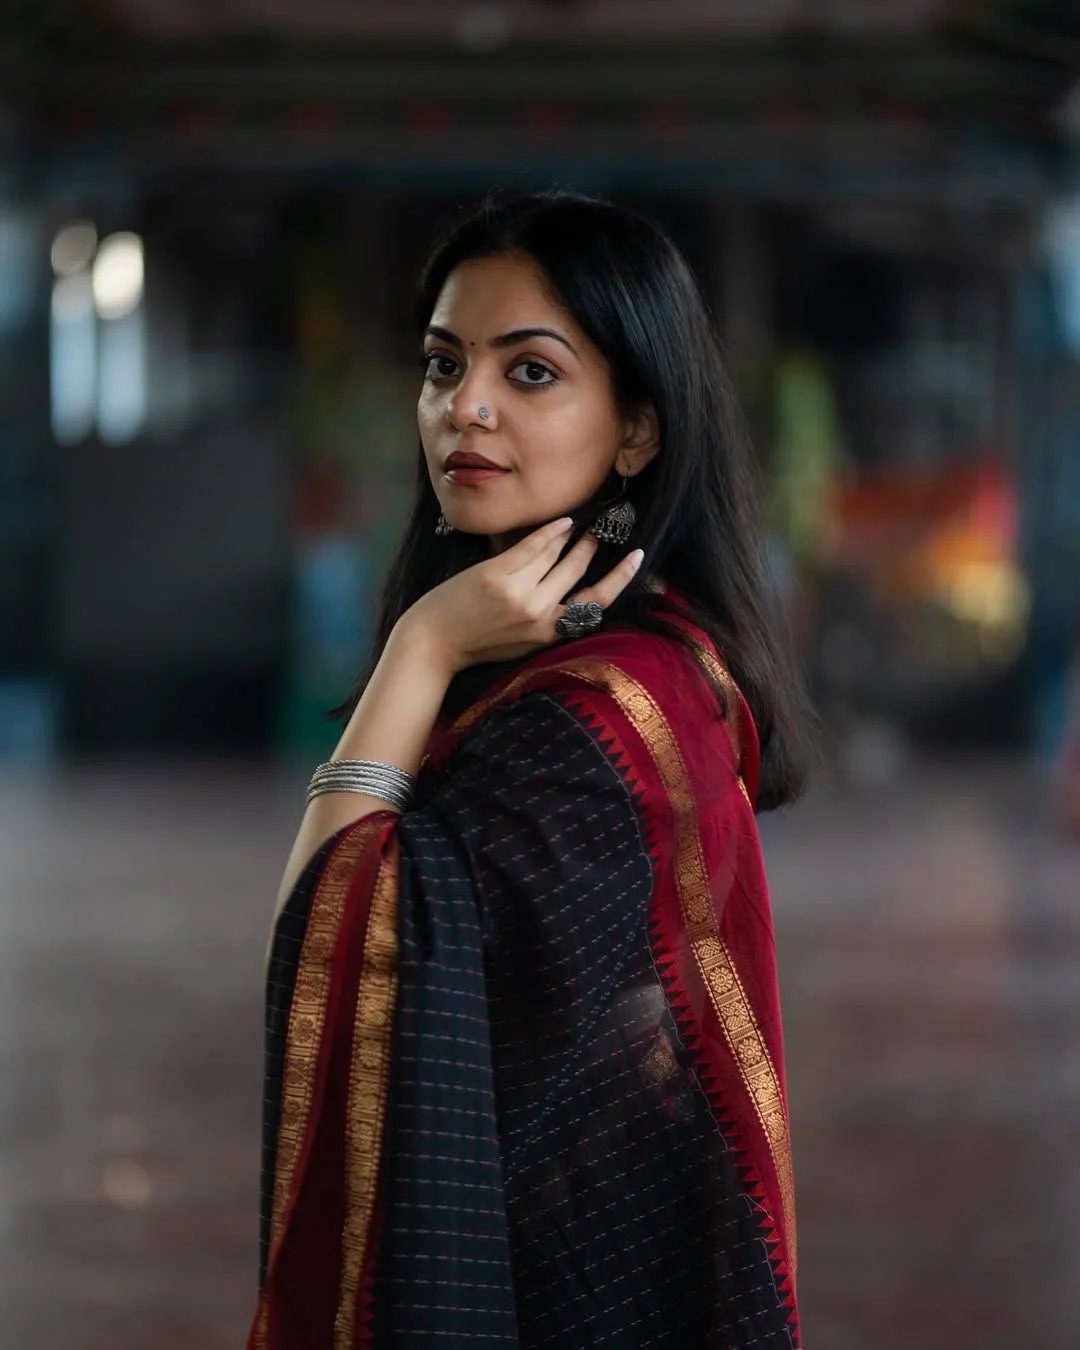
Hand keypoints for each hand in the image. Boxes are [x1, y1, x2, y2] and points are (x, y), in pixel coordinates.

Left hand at [399, 517, 644, 673]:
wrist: (434, 643)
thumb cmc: (477, 643)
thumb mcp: (522, 642)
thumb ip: (547, 619)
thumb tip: (571, 587)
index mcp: (549, 634)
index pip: (596, 603)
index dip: (620, 578)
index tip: (637, 558)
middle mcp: (539, 613)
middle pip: (578, 572)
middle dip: (593, 548)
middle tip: (605, 529)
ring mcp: (518, 592)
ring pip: (556, 555)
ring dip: (573, 536)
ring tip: (583, 525)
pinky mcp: (498, 574)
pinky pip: (532, 545)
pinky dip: (550, 531)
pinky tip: (561, 522)